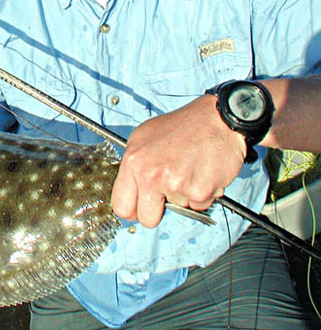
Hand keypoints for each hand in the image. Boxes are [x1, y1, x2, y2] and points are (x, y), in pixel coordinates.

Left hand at [111, 95, 246, 227]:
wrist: (216, 120)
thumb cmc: (182, 126)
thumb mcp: (144, 137)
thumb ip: (135, 167)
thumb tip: (131, 192)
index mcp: (133, 161)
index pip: (121, 205)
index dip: (133, 211)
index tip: (140, 208)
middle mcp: (150, 174)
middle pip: (147, 219)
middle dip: (157, 211)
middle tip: (167, 193)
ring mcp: (174, 184)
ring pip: (177, 209)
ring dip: (183, 195)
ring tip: (188, 168)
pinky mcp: (198, 191)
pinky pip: (198, 206)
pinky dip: (202, 193)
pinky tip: (201, 172)